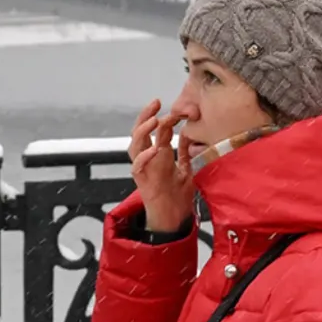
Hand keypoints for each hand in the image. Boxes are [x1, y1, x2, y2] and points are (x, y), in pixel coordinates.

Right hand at [128, 99, 195, 235]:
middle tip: (154, 103)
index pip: (157, 131)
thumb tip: (187, 133)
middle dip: (145, 116)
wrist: (174, 218)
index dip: (164, 118)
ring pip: (134, 146)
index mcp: (158, 155)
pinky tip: (154, 149)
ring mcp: (144, 169)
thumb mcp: (185, 168)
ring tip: (153, 121)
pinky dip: (144, 157)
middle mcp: (148, 159)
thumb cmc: (177, 196)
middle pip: (140, 132)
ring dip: (142, 132)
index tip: (175, 109)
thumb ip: (184, 152)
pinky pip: (137, 167)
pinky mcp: (142, 182)